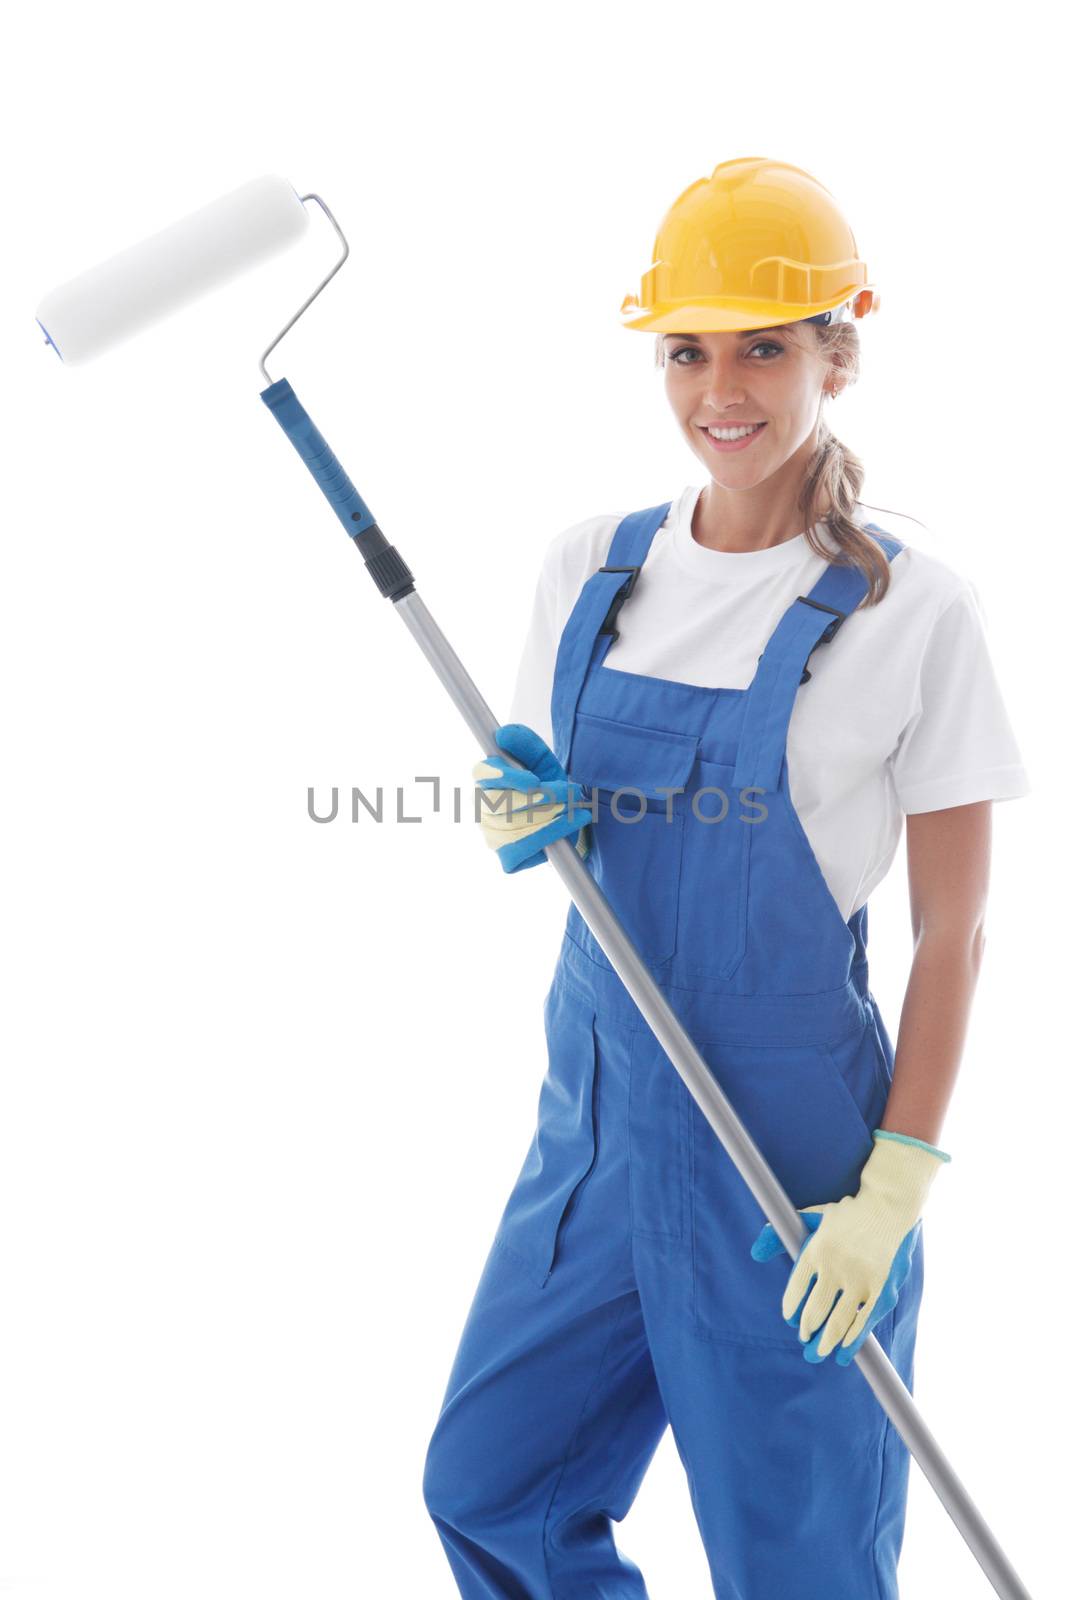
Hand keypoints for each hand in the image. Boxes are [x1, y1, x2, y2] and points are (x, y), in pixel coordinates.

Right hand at [473, 722, 592, 872]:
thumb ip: (525, 743)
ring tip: (575, 809)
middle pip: (502, 803)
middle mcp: (483, 809)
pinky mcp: (508, 859)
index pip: (483, 774)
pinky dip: (549, 836)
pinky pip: (523, 850)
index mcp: (487, 780)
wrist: (568, 815)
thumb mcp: (542, 758)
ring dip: (551, 816)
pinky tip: (568, 826)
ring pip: (516, 827)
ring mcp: (493, 836)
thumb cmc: (550, 784)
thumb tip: (502, 735)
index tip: (534, 780)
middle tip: (569, 793)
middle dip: (542, 798)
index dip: (506, 777)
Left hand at [750, 1130, 950, 1364]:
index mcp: (815, 1250)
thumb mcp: (812, 1218)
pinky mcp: (881, 1289)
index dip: (792, 1310)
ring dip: (826, 1343)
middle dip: (807, 1331)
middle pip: (815, 1312)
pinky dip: (852, 1340)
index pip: (795, 1290)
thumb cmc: (847, 1214)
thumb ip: (782, 1235)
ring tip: (818, 1353)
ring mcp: (859, 1280)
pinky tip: (843, 1350)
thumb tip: (755, 1253)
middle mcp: (835, 1268)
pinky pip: (864, 1322)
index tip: (791, 1320)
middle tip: (804, 1342)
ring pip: (838, 1323)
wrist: (888, 1206)